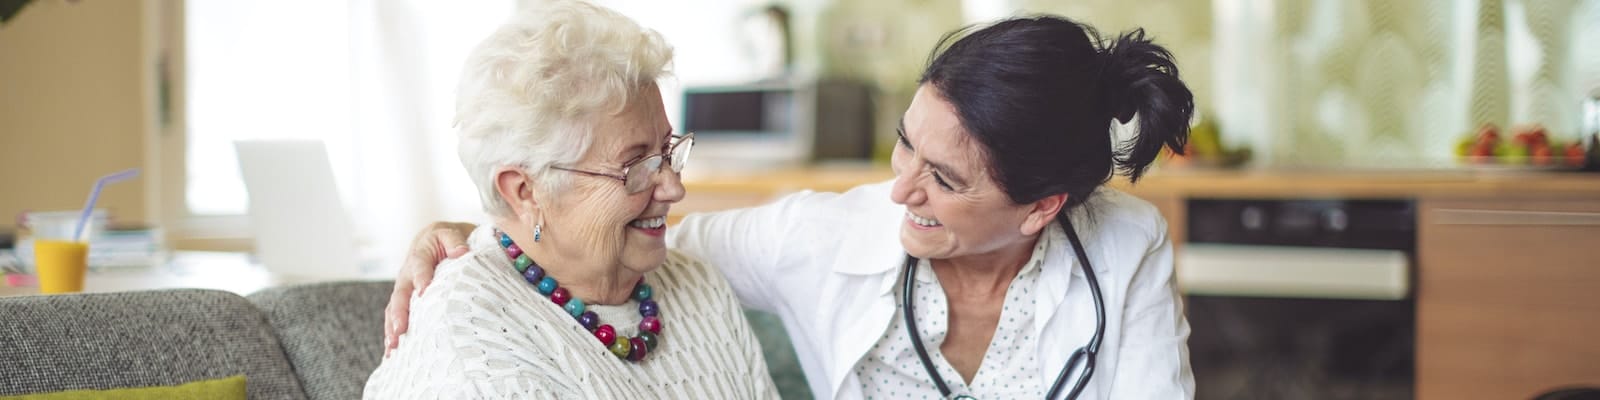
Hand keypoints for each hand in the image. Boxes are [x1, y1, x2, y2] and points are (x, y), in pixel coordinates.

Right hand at [384, 221, 475, 356]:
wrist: (435, 240)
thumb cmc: (446, 239)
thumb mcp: (451, 233)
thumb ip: (455, 242)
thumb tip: (461, 253)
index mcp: (419, 256)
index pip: (420, 267)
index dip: (422, 278)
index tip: (424, 291)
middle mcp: (407, 275)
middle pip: (401, 295)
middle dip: (400, 314)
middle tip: (400, 330)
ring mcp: (404, 290)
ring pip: (394, 310)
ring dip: (392, 328)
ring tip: (393, 347)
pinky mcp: (405, 302)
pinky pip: (395, 318)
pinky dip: (392, 335)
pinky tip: (391, 354)